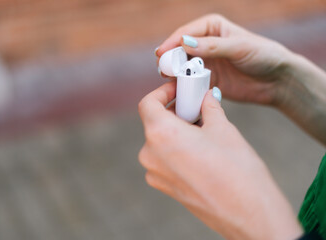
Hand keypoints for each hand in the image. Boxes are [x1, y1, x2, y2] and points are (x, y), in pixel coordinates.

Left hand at [138, 81, 301, 239]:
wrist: (249, 213)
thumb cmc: (237, 170)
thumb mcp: (223, 129)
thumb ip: (208, 108)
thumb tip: (205, 98)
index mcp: (161, 135)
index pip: (148, 104)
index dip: (162, 92)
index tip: (178, 90)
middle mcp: (151, 155)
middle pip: (154, 123)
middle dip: (174, 111)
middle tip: (196, 106)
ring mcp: (156, 174)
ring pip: (160, 141)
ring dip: (177, 130)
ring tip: (203, 129)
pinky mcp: (165, 187)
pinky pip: (165, 159)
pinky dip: (177, 149)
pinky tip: (200, 150)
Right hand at [156, 14, 292, 105]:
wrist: (276, 80)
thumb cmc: (262, 55)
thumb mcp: (238, 47)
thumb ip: (212, 46)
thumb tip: (184, 43)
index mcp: (211, 28)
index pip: (185, 33)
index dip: (172, 43)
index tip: (161, 54)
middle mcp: (205, 44)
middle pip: (180, 50)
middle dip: (170, 59)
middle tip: (163, 69)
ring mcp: (205, 63)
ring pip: (182, 67)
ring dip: (175, 73)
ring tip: (168, 80)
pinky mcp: (207, 80)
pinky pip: (190, 82)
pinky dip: (183, 86)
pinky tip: (178, 91)